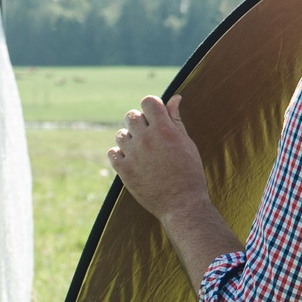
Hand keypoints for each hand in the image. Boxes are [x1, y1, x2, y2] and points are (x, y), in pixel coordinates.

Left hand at [107, 96, 210, 220]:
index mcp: (165, 129)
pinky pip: (112, 152)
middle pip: (131, 116)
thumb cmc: (189, 172)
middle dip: (140, 122)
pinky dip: (120, 154)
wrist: (182, 204)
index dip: (152, 107)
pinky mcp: (124, 171)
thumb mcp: (186, 143)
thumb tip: (174, 97)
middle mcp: (147, 139)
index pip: (148, 101)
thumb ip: (176, 119)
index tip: (156, 117)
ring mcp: (134, 155)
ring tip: (141, 151)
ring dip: (129, 139)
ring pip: (120, 134)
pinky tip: (131, 160)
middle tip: (149, 137)